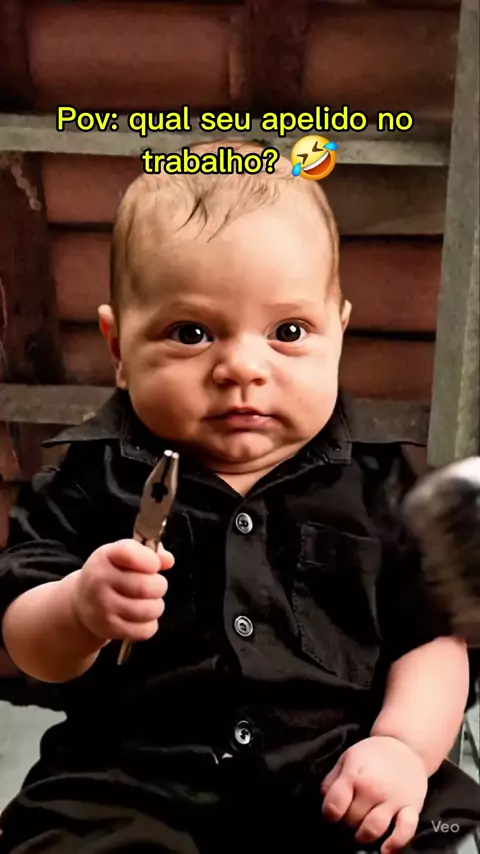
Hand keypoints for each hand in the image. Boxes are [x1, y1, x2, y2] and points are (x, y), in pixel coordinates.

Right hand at [70, 539, 173, 642]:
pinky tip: (142, 618)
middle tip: (155, 586)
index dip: (151, 560)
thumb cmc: (109, 574)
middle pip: (146, 586)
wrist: (82, 602)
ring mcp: (103, 607)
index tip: (153, 565)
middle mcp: (100, 580)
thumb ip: (148, 553)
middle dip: (159, 586)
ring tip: (149, 602)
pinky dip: (150, 625)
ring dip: (156, 606)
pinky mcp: (109, 629)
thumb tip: (168, 560)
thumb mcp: (122, 557)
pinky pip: (145, 630)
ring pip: (150, 609)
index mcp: (105, 556)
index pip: (131, 554)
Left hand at [321, 736, 427, 853]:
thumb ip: (332, 780)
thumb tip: (326, 802)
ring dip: (363, 836)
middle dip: (348, 822)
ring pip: (373, 830)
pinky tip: (386, 850)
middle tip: (351, 815)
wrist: (405, 746)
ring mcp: (393, 799)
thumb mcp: (347, 758)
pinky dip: (395, 844)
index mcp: (354, 775)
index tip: (333, 813)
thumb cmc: (372, 754)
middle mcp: (373, 788)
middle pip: (352, 820)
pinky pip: (405, 831)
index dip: (330, 814)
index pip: (334, 806)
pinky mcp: (412, 807)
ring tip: (362, 830)